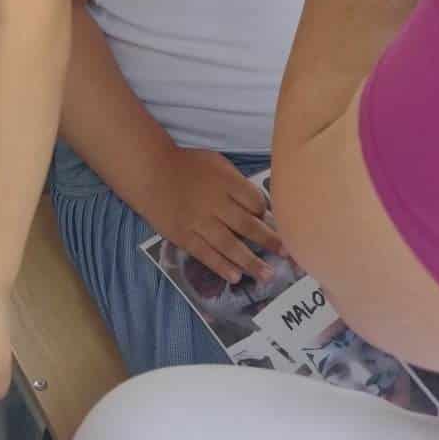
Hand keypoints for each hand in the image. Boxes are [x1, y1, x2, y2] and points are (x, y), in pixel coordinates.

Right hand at [146, 149, 286, 285]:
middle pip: (248, 225)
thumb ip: (236, 183)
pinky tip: (235, 276)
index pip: (255, 202)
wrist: (150, 172)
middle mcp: (215, 203)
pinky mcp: (184, 236)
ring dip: (251, 262)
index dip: (266, 214)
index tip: (271, 223)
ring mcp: (199, 222)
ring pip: (229, 245)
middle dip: (270, 242)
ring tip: (267, 275)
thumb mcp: (217, 163)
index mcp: (225, 182)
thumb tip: (258, 206)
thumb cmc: (186, 165)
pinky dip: (221, 266)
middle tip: (288, 255)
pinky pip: (206, 254)